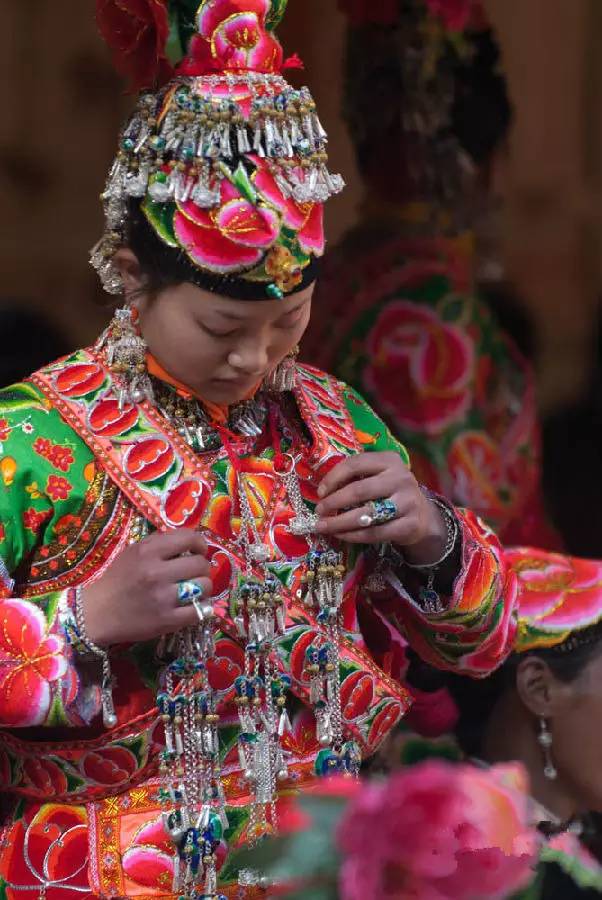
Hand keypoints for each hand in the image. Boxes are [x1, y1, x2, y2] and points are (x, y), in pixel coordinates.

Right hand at [81, 529, 212, 645]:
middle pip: (200, 564)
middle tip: (195, 573)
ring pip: (204, 586)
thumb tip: (188, 540)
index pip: (189, 538)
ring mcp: (163, 598)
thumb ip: (159, 543)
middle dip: (202, 567)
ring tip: (195, 589)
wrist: (96, 613)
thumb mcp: (134, 552)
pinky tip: (195, 605)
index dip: (199, 544)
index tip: (197, 551)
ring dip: (204, 587)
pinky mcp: (166, 620)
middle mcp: (157, 572)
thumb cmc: (117, 580)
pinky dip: (201, 607)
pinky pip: (199, 610)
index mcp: (148, 551)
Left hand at [315, 451, 447, 562]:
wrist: (421, 515)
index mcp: (389, 460)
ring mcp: (408, 502)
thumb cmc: (389, 492)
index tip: (320, 492)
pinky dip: (353, 535)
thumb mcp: (378, 476)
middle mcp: (401, 478)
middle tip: (319, 511)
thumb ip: (356, 477)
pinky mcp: (410, 525)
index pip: (356, 464)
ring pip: (366, 514)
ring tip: (323, 526)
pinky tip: (340, 535)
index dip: (333, 478)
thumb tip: (322, 492)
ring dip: (339, 522)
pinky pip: (375, 533)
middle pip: (359, 490)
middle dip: (333, 502)